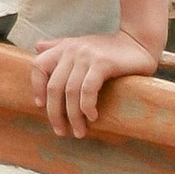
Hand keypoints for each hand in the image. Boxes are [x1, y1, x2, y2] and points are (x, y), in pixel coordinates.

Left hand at [29, 28, 160, 139]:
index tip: (41, 106)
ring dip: (73, 116)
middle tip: (61, 131)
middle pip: (54, 87)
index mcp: (64, 47)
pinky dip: (87, 106)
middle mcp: (72, 50)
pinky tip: (92, 116)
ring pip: (70, 92)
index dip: (37, 88)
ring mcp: (86, 56)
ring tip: (79, 132)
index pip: (38, 66)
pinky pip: (88, 89)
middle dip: (55, 113)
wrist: (138, 41)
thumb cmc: (109, 49)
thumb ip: (59, 47)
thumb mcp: (81, 45)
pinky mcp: (102, 63)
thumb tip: (37, 47)